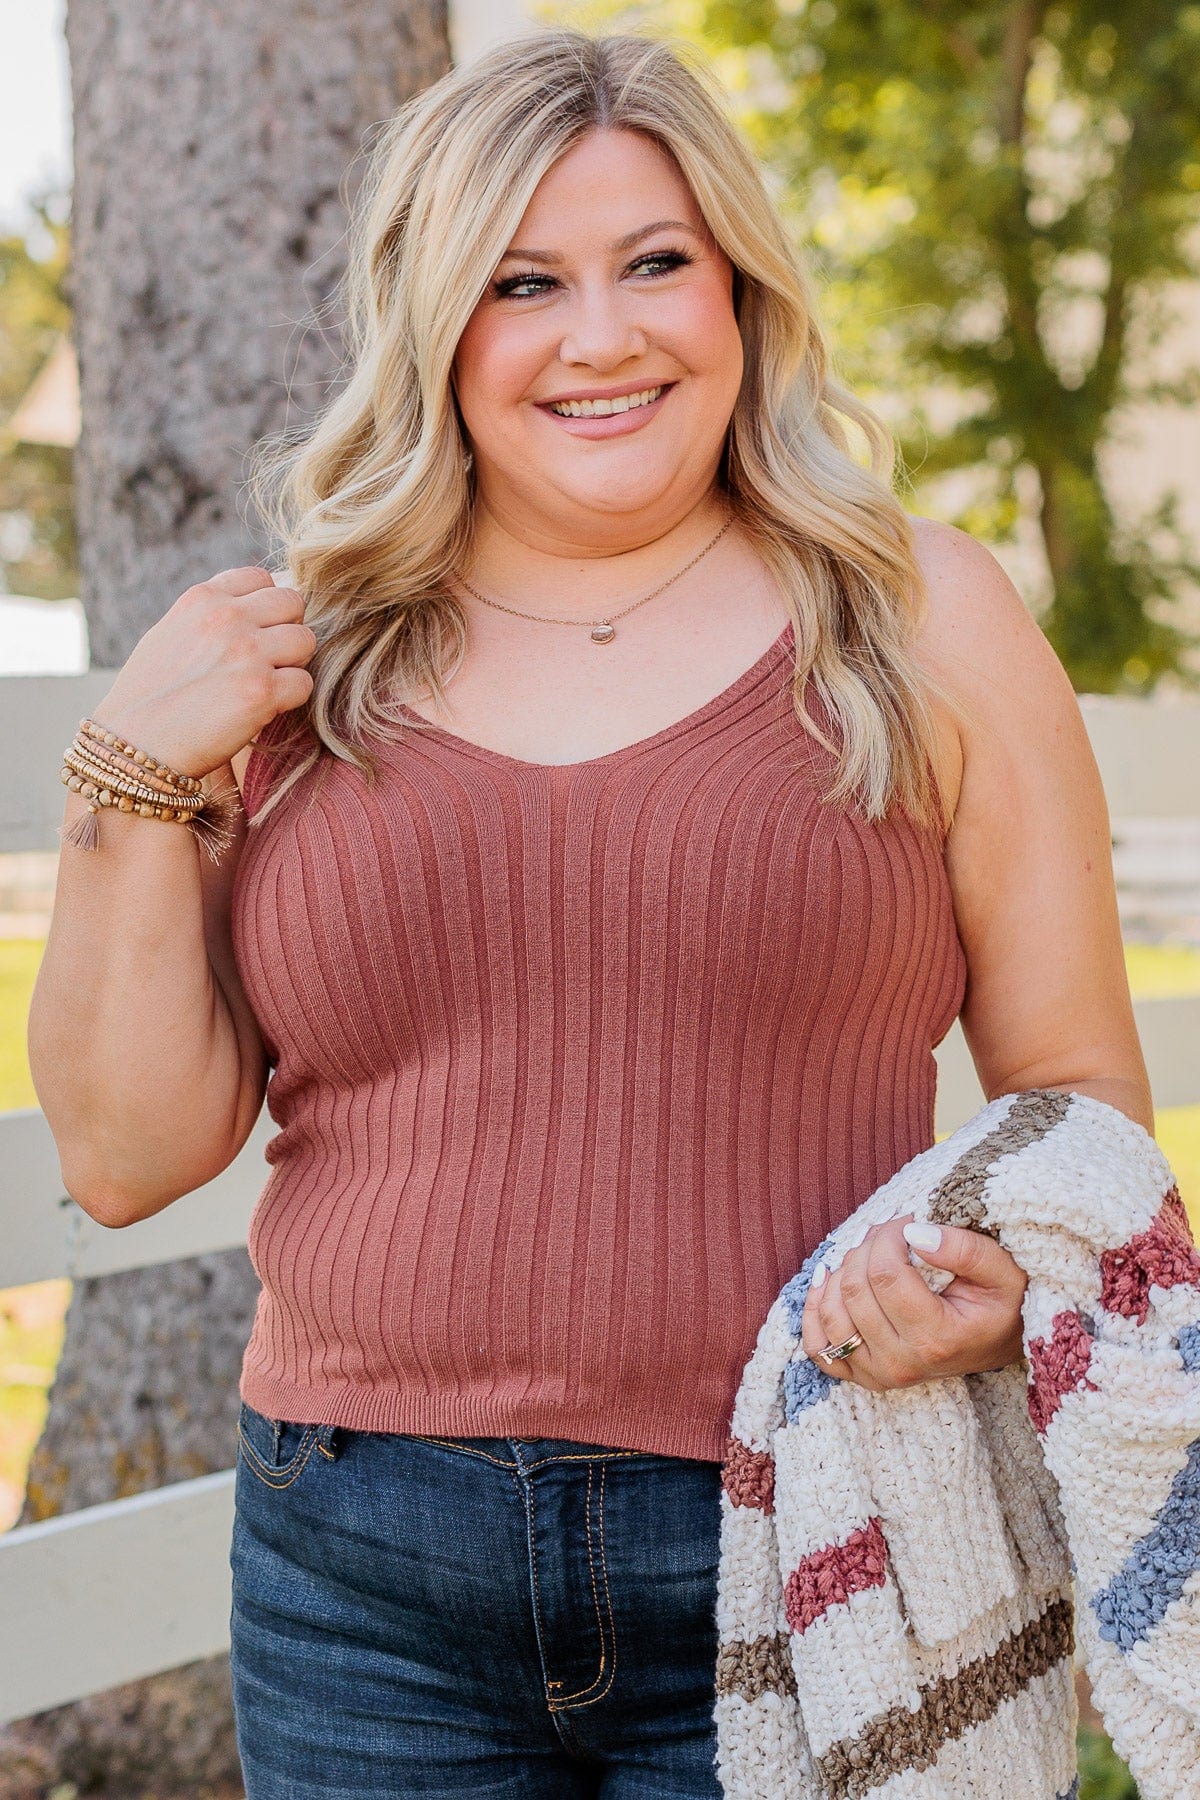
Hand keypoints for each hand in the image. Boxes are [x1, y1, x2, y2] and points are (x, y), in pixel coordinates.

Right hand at [89, 566, 317, 778]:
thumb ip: (210, 616)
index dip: (266, 606)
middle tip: (269, 660)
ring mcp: (248, 653)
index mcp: (202, 599)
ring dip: (293, 663)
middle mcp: (227, 618)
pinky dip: (291, 699)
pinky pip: (304, 684)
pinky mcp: (262, 692)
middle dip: (287, 630)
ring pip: (306, 641)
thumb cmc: (148, 696)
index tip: (256, 631)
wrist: (134, 746)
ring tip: (266, 683)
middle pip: (293, 603)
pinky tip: (265, 708)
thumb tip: (249, 608)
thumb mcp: (169, 633)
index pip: (261, 578)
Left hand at [799, 1215, 1027, 1391]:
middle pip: (855, 1289)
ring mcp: (879, 1375)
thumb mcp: (1004, 1271)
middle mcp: (903, 1364)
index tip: (907, 1222)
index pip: (885, 1275)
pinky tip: (828, 1280)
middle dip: (867, 1247)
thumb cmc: (1002, 1304)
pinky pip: (818, 1346)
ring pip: (831, 1313)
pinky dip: (815, 1309)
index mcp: (938, 1339)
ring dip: (842, 1271)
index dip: (888, 1236)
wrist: (1000, 1342)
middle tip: (891, 1233)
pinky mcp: (862, 1376)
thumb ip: (966, 1248)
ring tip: (869, 1253)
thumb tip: (915, 1234)